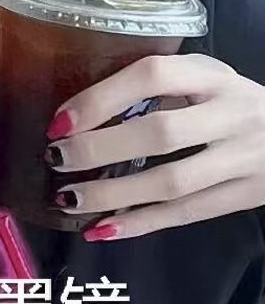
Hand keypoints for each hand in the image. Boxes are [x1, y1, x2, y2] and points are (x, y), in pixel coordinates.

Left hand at [44, 54, 264, 240]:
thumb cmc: (229, 102)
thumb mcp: (202, 79)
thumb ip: (156, 86)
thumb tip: (78, 113)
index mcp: (212, 76)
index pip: (153, 75)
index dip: (101, 98)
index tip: (61, 122)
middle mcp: (232, 113)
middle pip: (161, 133)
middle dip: (100, 149)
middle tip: (57, 159)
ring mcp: (244, 158)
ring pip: (172, 182)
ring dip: (114, 194)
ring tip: (70, 199)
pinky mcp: (246, 195)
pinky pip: (186, 213)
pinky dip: (140, 223)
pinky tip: (102, 228)